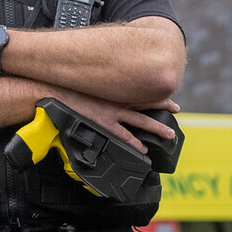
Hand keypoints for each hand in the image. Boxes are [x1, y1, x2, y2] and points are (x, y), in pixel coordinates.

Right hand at [55, 91, 180, 153]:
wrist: (54, 91)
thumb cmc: (67, 86)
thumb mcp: (86, 81)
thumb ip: (97, 85)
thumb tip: (101, 85)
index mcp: (114, 88)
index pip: (141, 89)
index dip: (155, 92)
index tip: (167, 94)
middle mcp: (117, 99)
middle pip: (147, 102)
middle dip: (164, 107)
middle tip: (177, 110)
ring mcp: (112, 113)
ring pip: (142, 120)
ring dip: (158, 128)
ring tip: (169, 134)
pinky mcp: (104, 124)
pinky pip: (125, 136)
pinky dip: (136, 143)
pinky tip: (143, 149)